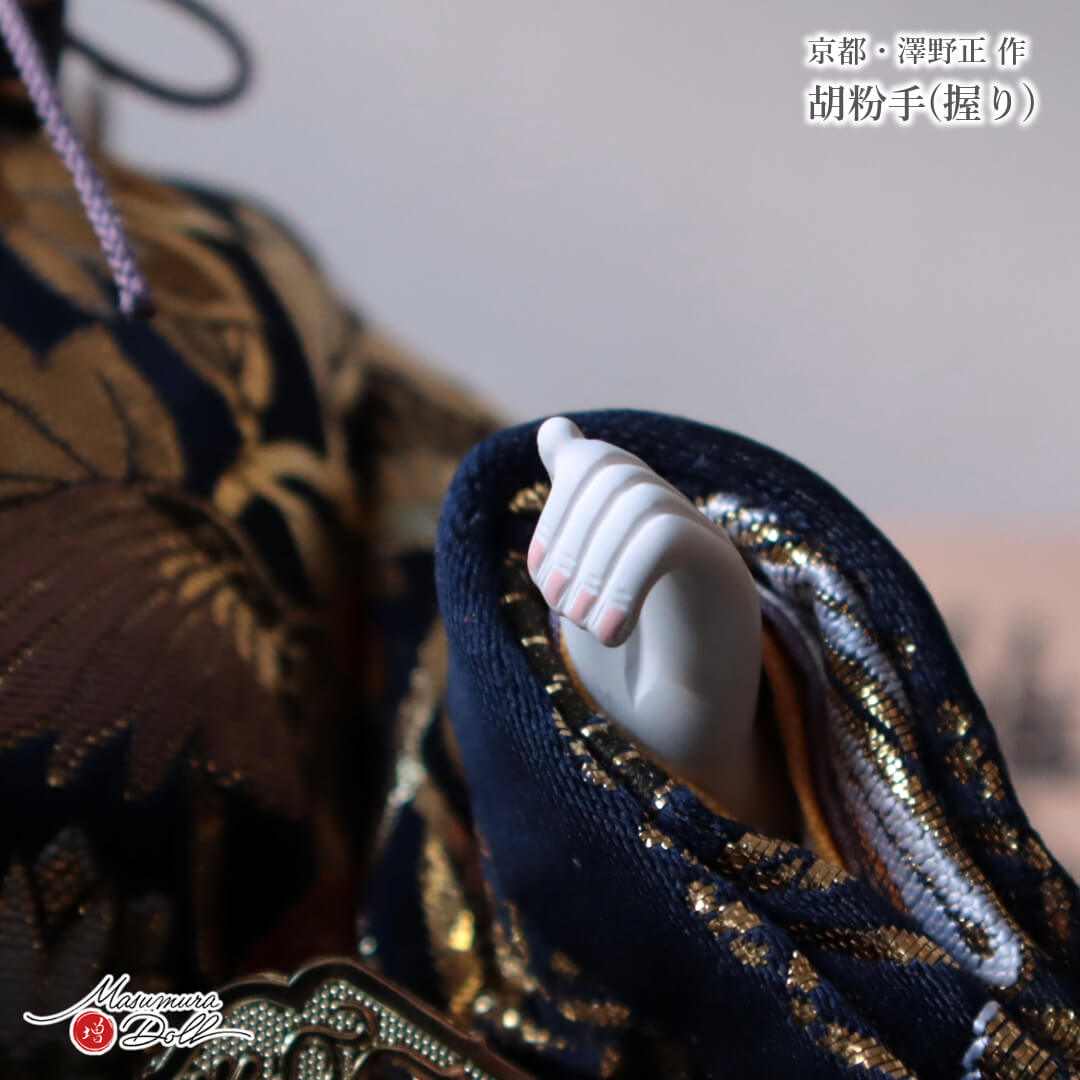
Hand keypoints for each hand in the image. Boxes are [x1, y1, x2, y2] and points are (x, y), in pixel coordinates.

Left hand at [528, 417, 783, 828]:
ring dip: (590, 564)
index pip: (598, 459)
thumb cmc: (628, 682)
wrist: (686, 750)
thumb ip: (570, 525)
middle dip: (567, 534)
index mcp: (643, 527)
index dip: (556, 505)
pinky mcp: (727, 583)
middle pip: (614, 471)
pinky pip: (668, 538)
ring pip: (639, 501)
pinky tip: (609, 633)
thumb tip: (555, 430)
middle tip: (556, 602)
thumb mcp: (581, 595)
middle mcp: (682, 525)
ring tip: (581, 625)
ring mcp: (710, 549)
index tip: (545, 574)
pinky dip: (621, 581)